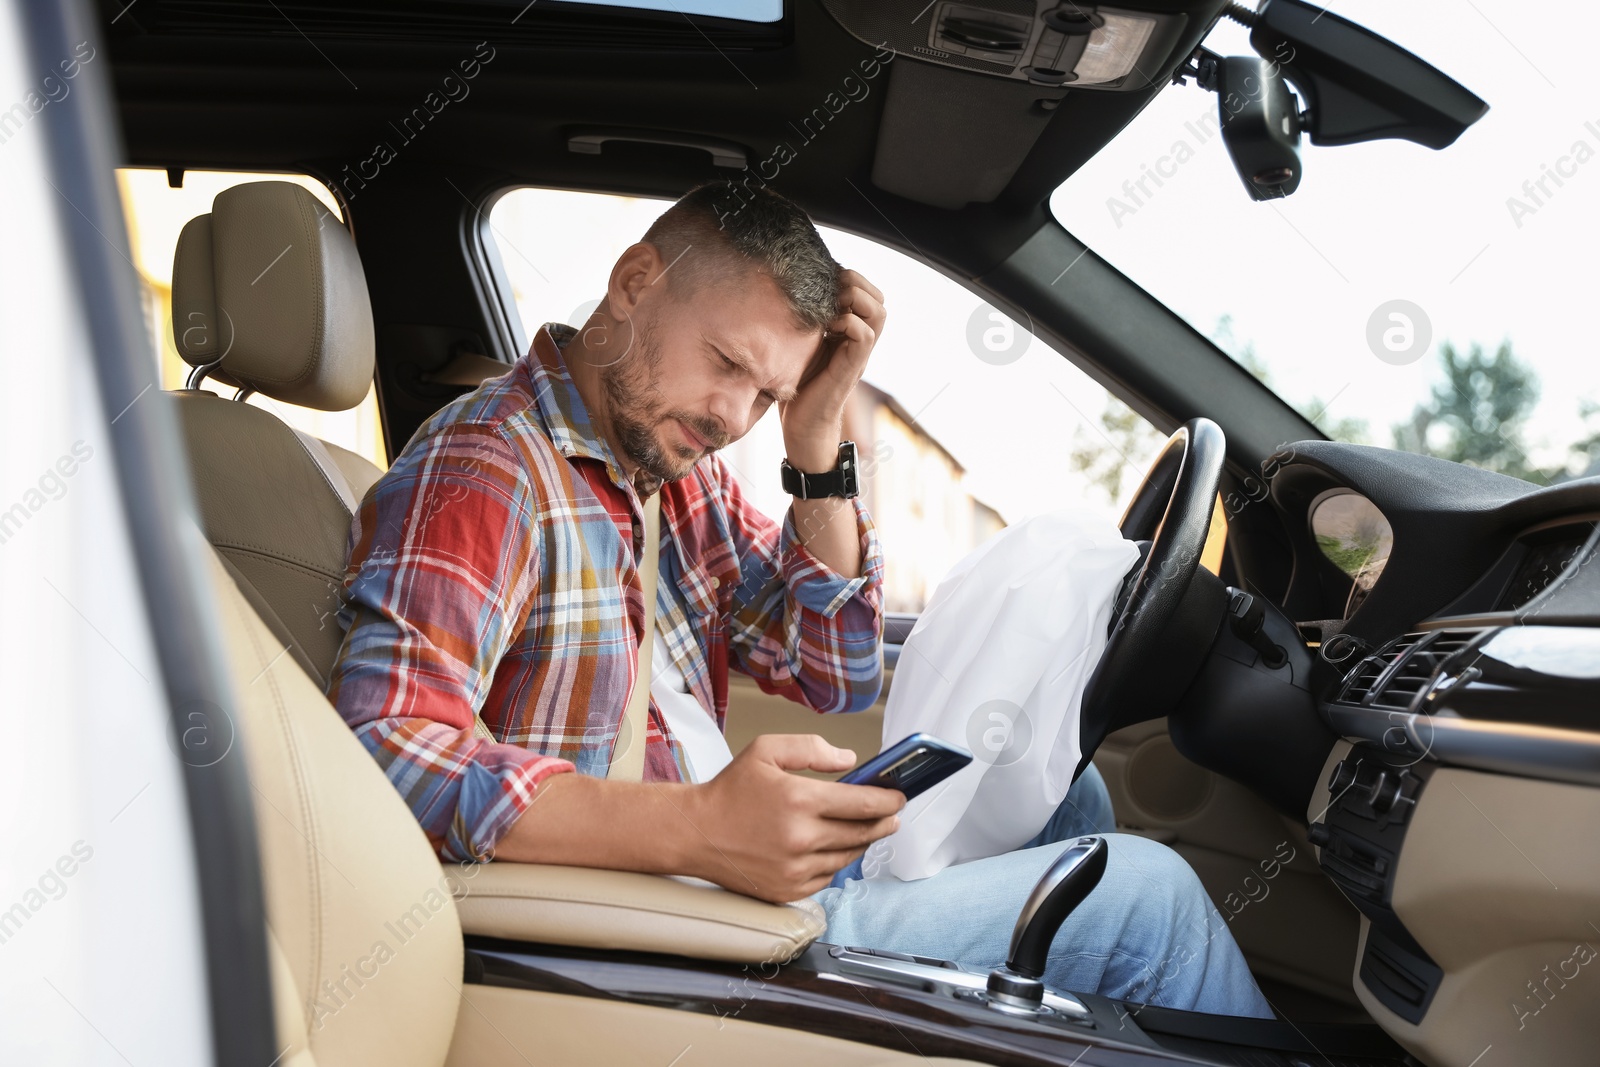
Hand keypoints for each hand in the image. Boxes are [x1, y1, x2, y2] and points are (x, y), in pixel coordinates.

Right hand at [683, 734, 903, 902]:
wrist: (695, 834)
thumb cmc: (730, 791)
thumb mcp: (766, 751)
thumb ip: (812, 748)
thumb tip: (850, 760)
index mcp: (799, 800)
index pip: (863, 804)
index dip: (889, 800)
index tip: (899, 797)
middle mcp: (801, 838)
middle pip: (862, 833)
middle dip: (883, 822)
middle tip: (892, 815)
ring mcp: (795, 869)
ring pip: (847, 857)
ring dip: (860, 842)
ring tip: (863, 829)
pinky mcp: (788, 891)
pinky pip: (827, 877)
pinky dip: (835, 862)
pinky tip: (831, 848)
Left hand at [779, 269, 885, 471]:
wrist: (802, 427)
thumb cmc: (796, 387)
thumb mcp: (800, 346)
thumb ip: (807, 322)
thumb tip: (790, 293)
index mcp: (849, 334)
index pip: (868, 294)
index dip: (851, 280)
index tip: (824, 285)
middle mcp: (859, 342)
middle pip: (879, 298)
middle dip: (855, 285)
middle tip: (829, 293)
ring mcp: (859, 354)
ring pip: (879, 312)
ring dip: (854, 301)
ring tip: (830, 309)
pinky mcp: (852, 367)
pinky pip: (864, 334)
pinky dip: (845, 323)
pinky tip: (825, 330)